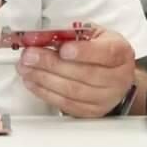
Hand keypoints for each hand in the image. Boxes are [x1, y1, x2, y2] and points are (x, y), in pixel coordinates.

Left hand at [16, 26, 134, 117]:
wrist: (115, 75)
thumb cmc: (102, 51)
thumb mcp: (94, 34)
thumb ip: (72, 33)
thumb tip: (42, 36)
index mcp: (120, 53)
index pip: (105, 53)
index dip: (83, 52)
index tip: (62, 49)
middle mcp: (117, 78)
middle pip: (83, 74)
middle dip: (51, 64)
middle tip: (30, 56)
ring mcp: (105, 98)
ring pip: (72, 91)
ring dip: (44, 79)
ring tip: (26, 68)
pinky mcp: (91, 112)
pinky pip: (65, 104)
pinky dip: (45, 92)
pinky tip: (33, 82)